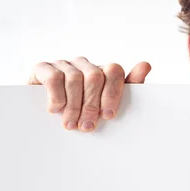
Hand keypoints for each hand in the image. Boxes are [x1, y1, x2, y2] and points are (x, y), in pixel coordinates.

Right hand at [29, 57, 151, 131]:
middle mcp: (84, 64)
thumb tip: (146, 65)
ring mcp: (63, 64)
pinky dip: (57, 97)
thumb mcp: (105, 106)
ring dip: (73, 106)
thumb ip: (128, 88)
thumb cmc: (82, 113)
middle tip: (87, 127)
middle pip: (94, 76)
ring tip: (70, 125)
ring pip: (74, 78)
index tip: (109, 116)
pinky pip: (54, 77)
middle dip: (92, 105)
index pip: (114, 70)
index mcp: (101, 71)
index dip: (113, 93)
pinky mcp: (43, 68)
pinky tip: (55, 110)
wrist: (45, 119)